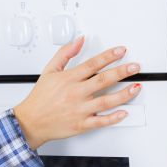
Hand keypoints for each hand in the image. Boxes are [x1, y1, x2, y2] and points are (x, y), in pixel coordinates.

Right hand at [12, 36, 140, 149]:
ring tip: (136, 87)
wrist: (31, 122)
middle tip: (134, 67)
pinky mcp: (81, 124)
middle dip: (122, 72)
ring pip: (106, 101)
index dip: (109, 56)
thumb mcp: (49, 70)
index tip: (121, 51)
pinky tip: (123, 112)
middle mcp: (76, 93)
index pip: (92, 64)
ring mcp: (80, 110)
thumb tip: (78, 41)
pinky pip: (100, 121)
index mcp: (69, 79)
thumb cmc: (40, 98)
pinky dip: (113, 118)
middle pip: (103, 80)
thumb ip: (65, 53)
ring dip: (123, 94)